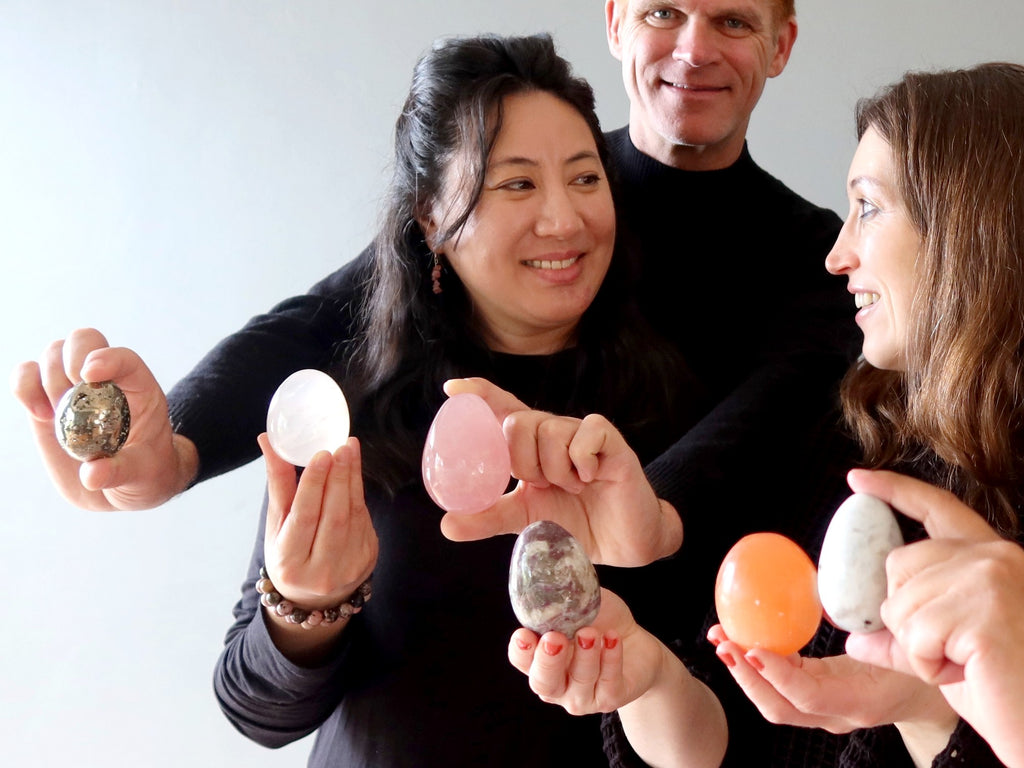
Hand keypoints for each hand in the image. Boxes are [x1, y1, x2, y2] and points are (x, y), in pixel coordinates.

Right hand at [11, 327, 196, 509]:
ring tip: (58, 414)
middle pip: (84, 340)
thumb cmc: (143, 472)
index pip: (124, 358)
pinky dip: (24, 386)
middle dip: (71, 358)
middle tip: (69, 393)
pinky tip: (40, 413)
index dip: (105, 357)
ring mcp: (73, 386)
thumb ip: (119, 471)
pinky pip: (26, 376)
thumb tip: (91, 474)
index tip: (88, 375)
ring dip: (49, 378)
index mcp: (138, 388)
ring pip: (53, 352)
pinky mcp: (46, 400)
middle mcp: (105, 379)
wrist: (122, 485)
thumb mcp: (142, 475)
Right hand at [261, 433, 376, 610]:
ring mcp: (348, 568)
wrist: (314, 596)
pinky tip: (353, 472)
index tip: (321, 454)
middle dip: (338, 477)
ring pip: (353, 515)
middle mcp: (321, 571)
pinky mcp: (367, 560)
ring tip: (348, 450)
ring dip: (352, 479)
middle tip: (340, 446)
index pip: (303, 518)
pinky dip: (358, 492)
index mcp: (290, 564)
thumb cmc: (289, 553)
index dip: (313, 485)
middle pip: (333, 516)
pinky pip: (364, 519)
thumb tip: (268, 440)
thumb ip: (277, 484)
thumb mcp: (276, 524)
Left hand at [439, 377, 680, 565]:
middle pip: (518, 422)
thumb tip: (447, 524)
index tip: (452, 389)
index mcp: (530, 445)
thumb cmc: (574, 522)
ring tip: (572, 487)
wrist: (622, 543)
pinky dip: (581, 459)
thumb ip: (487, 517)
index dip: (479, 394)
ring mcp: (582, 434)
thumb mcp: (524, 520)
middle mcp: (553, 432)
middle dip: (522, 461)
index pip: (502, 407)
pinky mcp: (611, 442)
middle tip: (542, 485)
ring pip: (549, 430)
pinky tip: (590, 477)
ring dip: (555, 469)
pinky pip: (586, 433)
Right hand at [511, 590, 727, 766]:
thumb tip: (547, 567)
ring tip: (591, 632)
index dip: (520, 651)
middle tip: (555, 638)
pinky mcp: (611, 698)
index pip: (521, 661)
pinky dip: (611, 659)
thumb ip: (562, 596)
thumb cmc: (600, 621)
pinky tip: (613, 638)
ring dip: (585, 656)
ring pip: (579, 682)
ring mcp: (584, 696)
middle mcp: (558, 684)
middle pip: (543, 682)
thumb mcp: (580, 605)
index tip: (523, 633)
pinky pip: (609, 684)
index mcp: (541, 659)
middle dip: (548, 661)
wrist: (635, 642)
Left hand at [707, 624, 953, 735]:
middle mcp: (839, 713)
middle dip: (745, 676)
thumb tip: (837, 587)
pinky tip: (741, 638)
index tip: (751, 649)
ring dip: (744, 671)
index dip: (777, 675)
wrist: (932, 695)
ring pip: (775, 701)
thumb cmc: (924, 658)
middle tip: (722, 640)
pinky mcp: (817, 701)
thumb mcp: (905, 638)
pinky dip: (757, 667)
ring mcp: (826, 712)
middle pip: (780, 706)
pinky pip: (781, 689)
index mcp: (862, 699)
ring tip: (720, 637)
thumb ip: (874, 622)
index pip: (808, 695)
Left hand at [844, 469, 1023, 767]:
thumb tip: (855, 634)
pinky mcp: (984, 610)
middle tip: (957, 650)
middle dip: (908, 616)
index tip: (858, 479)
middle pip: (898, 566)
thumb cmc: (1010, 692)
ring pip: (900, 605)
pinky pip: (914, 636)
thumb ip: (908, 633)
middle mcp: (996, 556)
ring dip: (921, 648)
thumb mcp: (951, 653)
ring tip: (971, 663)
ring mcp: (991, 578)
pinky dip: (929, 665)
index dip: (894, 490)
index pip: (936, 508)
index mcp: (994, 558)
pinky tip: (971, 670)